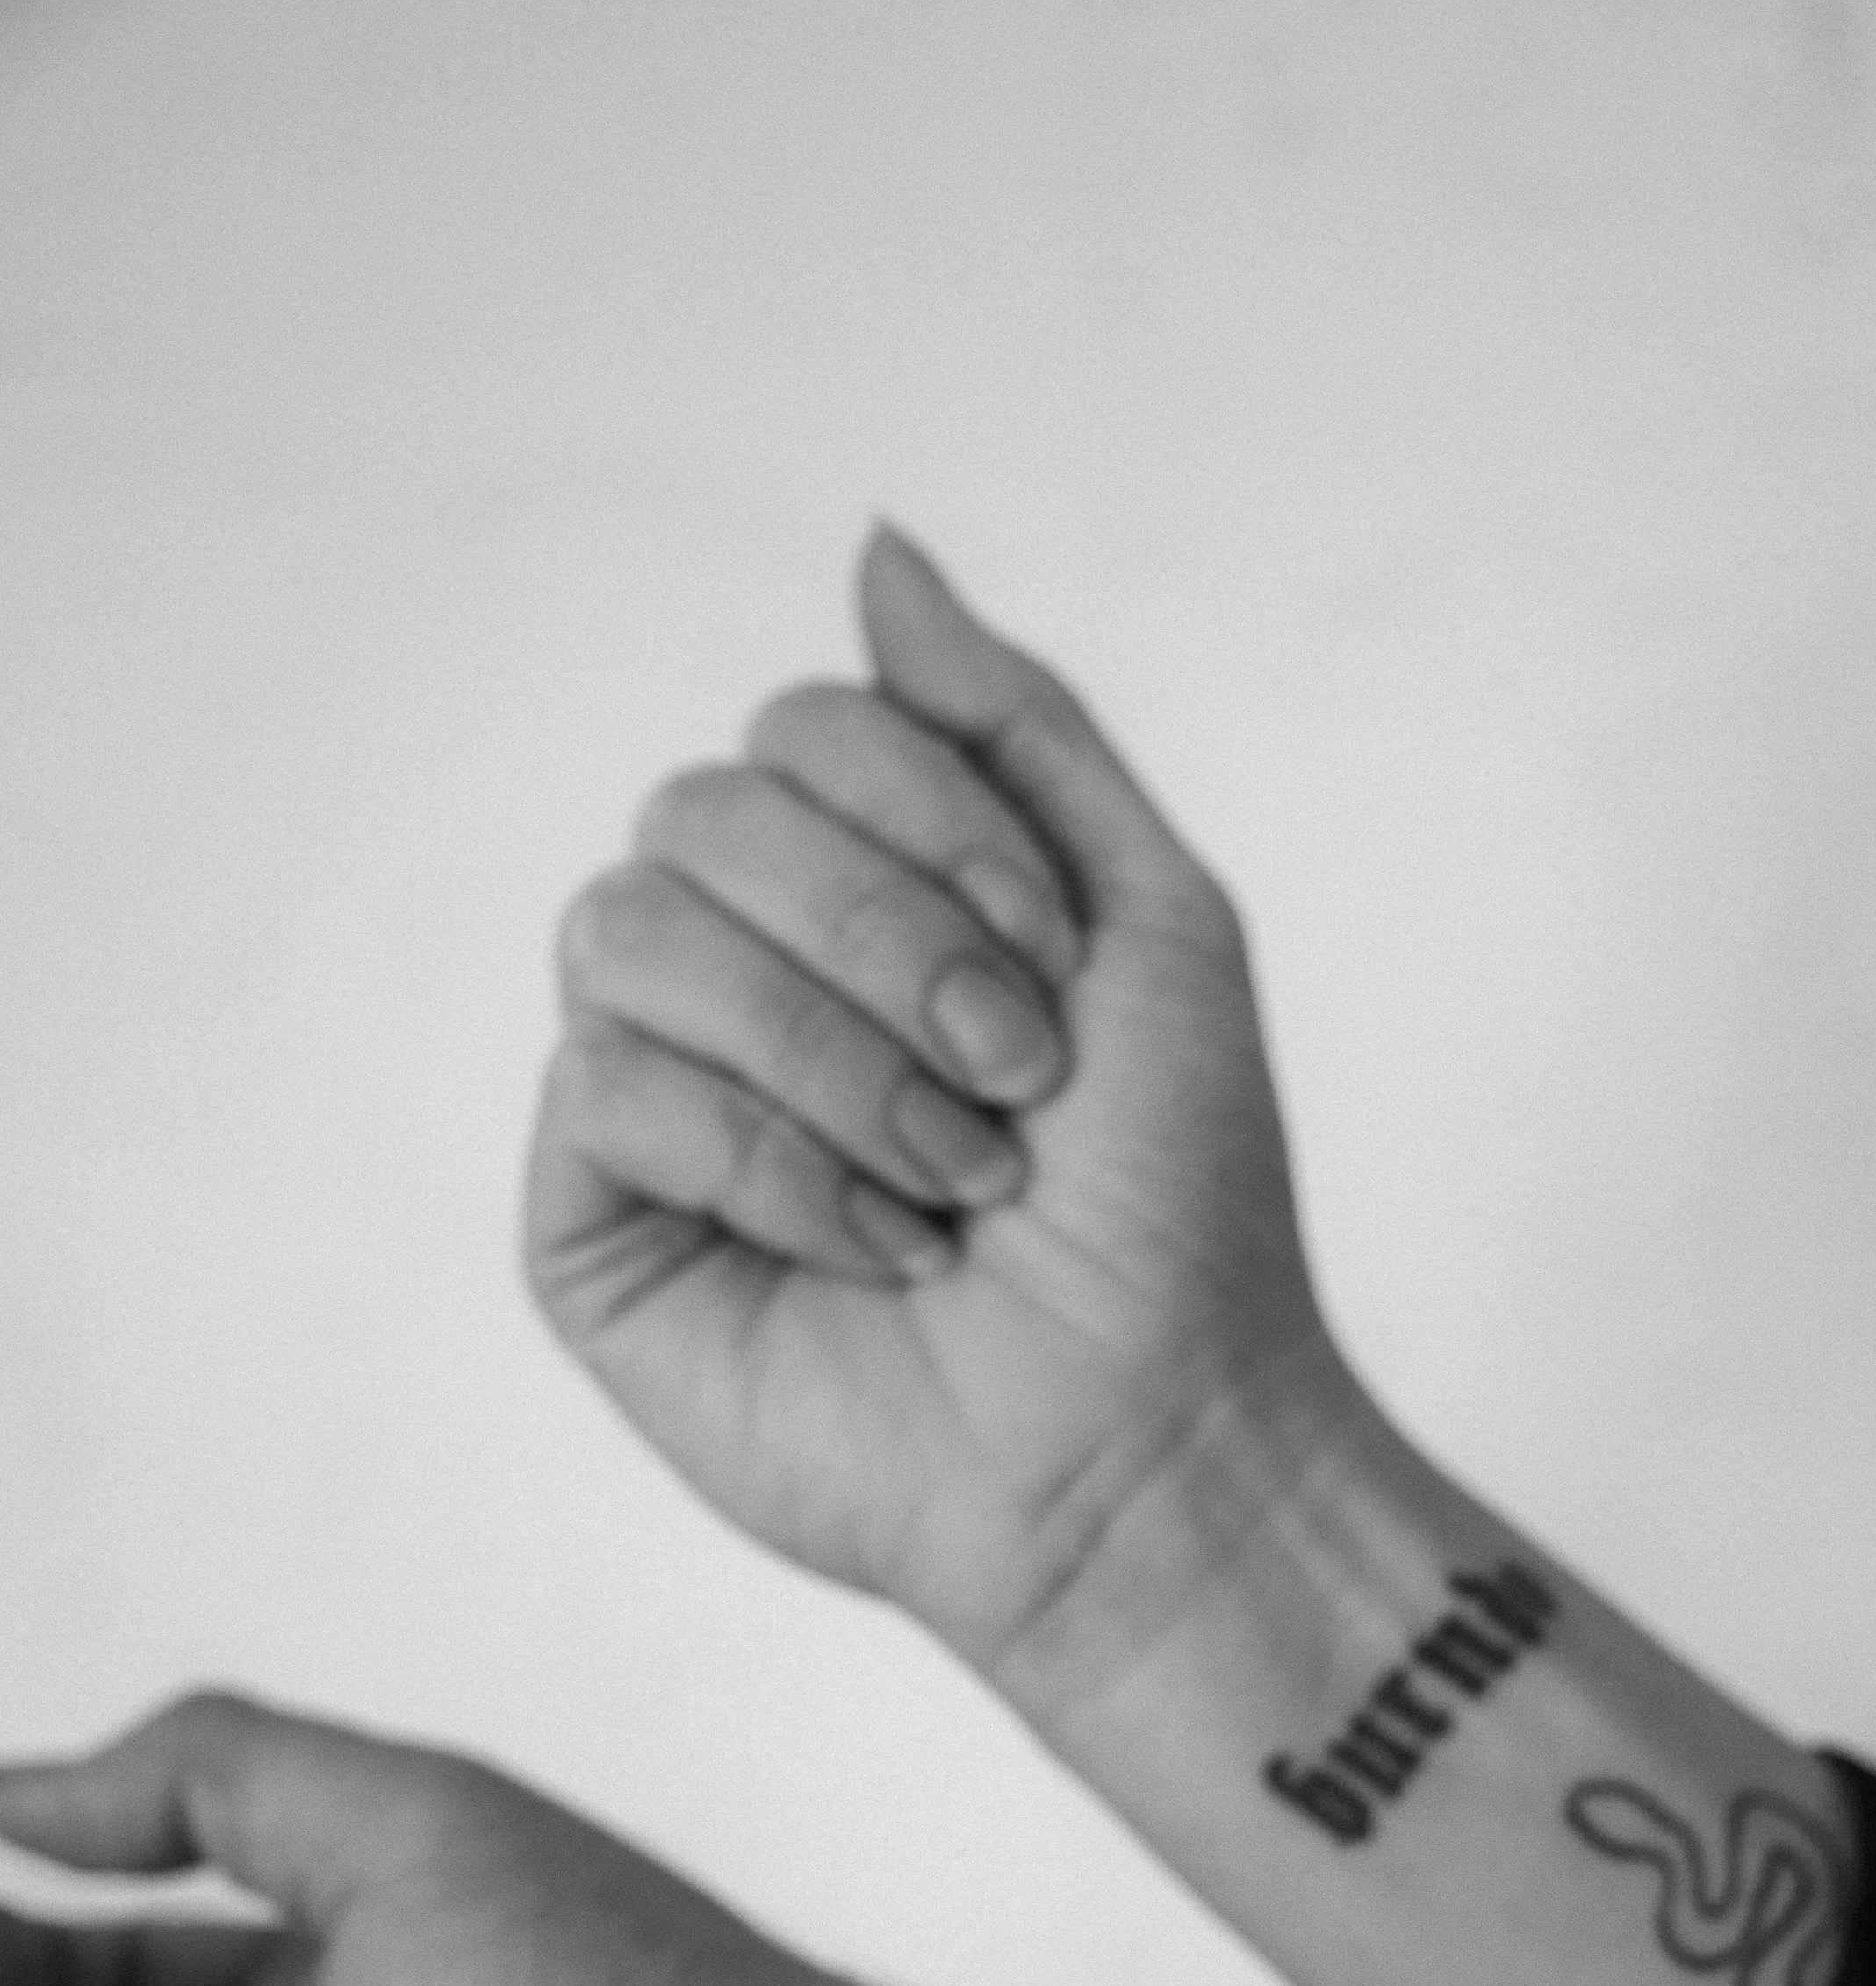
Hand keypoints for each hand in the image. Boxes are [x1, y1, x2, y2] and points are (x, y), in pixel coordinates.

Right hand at [526, 525, 1339, 1687]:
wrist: (1152, 1442)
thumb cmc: (1173, 1208)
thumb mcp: (1150, 920)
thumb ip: (1012, 727)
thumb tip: (875, 542)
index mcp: (854, 897)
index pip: (801, 729)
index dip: (931, 830)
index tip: (1058, 978)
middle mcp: (736, 978)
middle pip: (701, 810)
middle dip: (887, 943)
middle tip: (1013, 1090)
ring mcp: (653, 1102)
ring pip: (627, 929)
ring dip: (833, 1057)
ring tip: (953, 1184)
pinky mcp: (591, 1230)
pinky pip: (603, 1086)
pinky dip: (772, 1164)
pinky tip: (882, 1257)